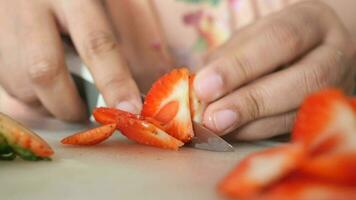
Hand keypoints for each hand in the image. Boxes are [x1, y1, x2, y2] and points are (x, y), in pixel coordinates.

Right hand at [0, 0, 141, 120]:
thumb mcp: (109, 0)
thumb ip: (129, 30)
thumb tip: (149, 77)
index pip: (96, 44)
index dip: (114, 83)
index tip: (130, 110)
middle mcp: (30, 6)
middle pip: (44, 71)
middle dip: (69, 105)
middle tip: (85, 113)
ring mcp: (3, 23)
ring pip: (19, 84)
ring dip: (46, 103)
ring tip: (63, 95)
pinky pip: (5, 84)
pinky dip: (28, 96)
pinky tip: (42, 87)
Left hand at [194, 1, 355, 139]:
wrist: (308, 54)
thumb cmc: (270, 43)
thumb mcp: (250, 38)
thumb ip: (229, 58)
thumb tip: (200, 89)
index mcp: (312, 22)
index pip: (279, 39)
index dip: (240, 66)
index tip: (204, 86)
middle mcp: (334, 54)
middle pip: (301, 80)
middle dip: (250, 101)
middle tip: (212, 118)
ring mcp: (336, 87)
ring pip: (301, 111)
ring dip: (253, 125)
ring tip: (218, 128)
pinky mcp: (325, 114)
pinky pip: (294, 129)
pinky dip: (259, 133)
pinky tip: (233, 133)